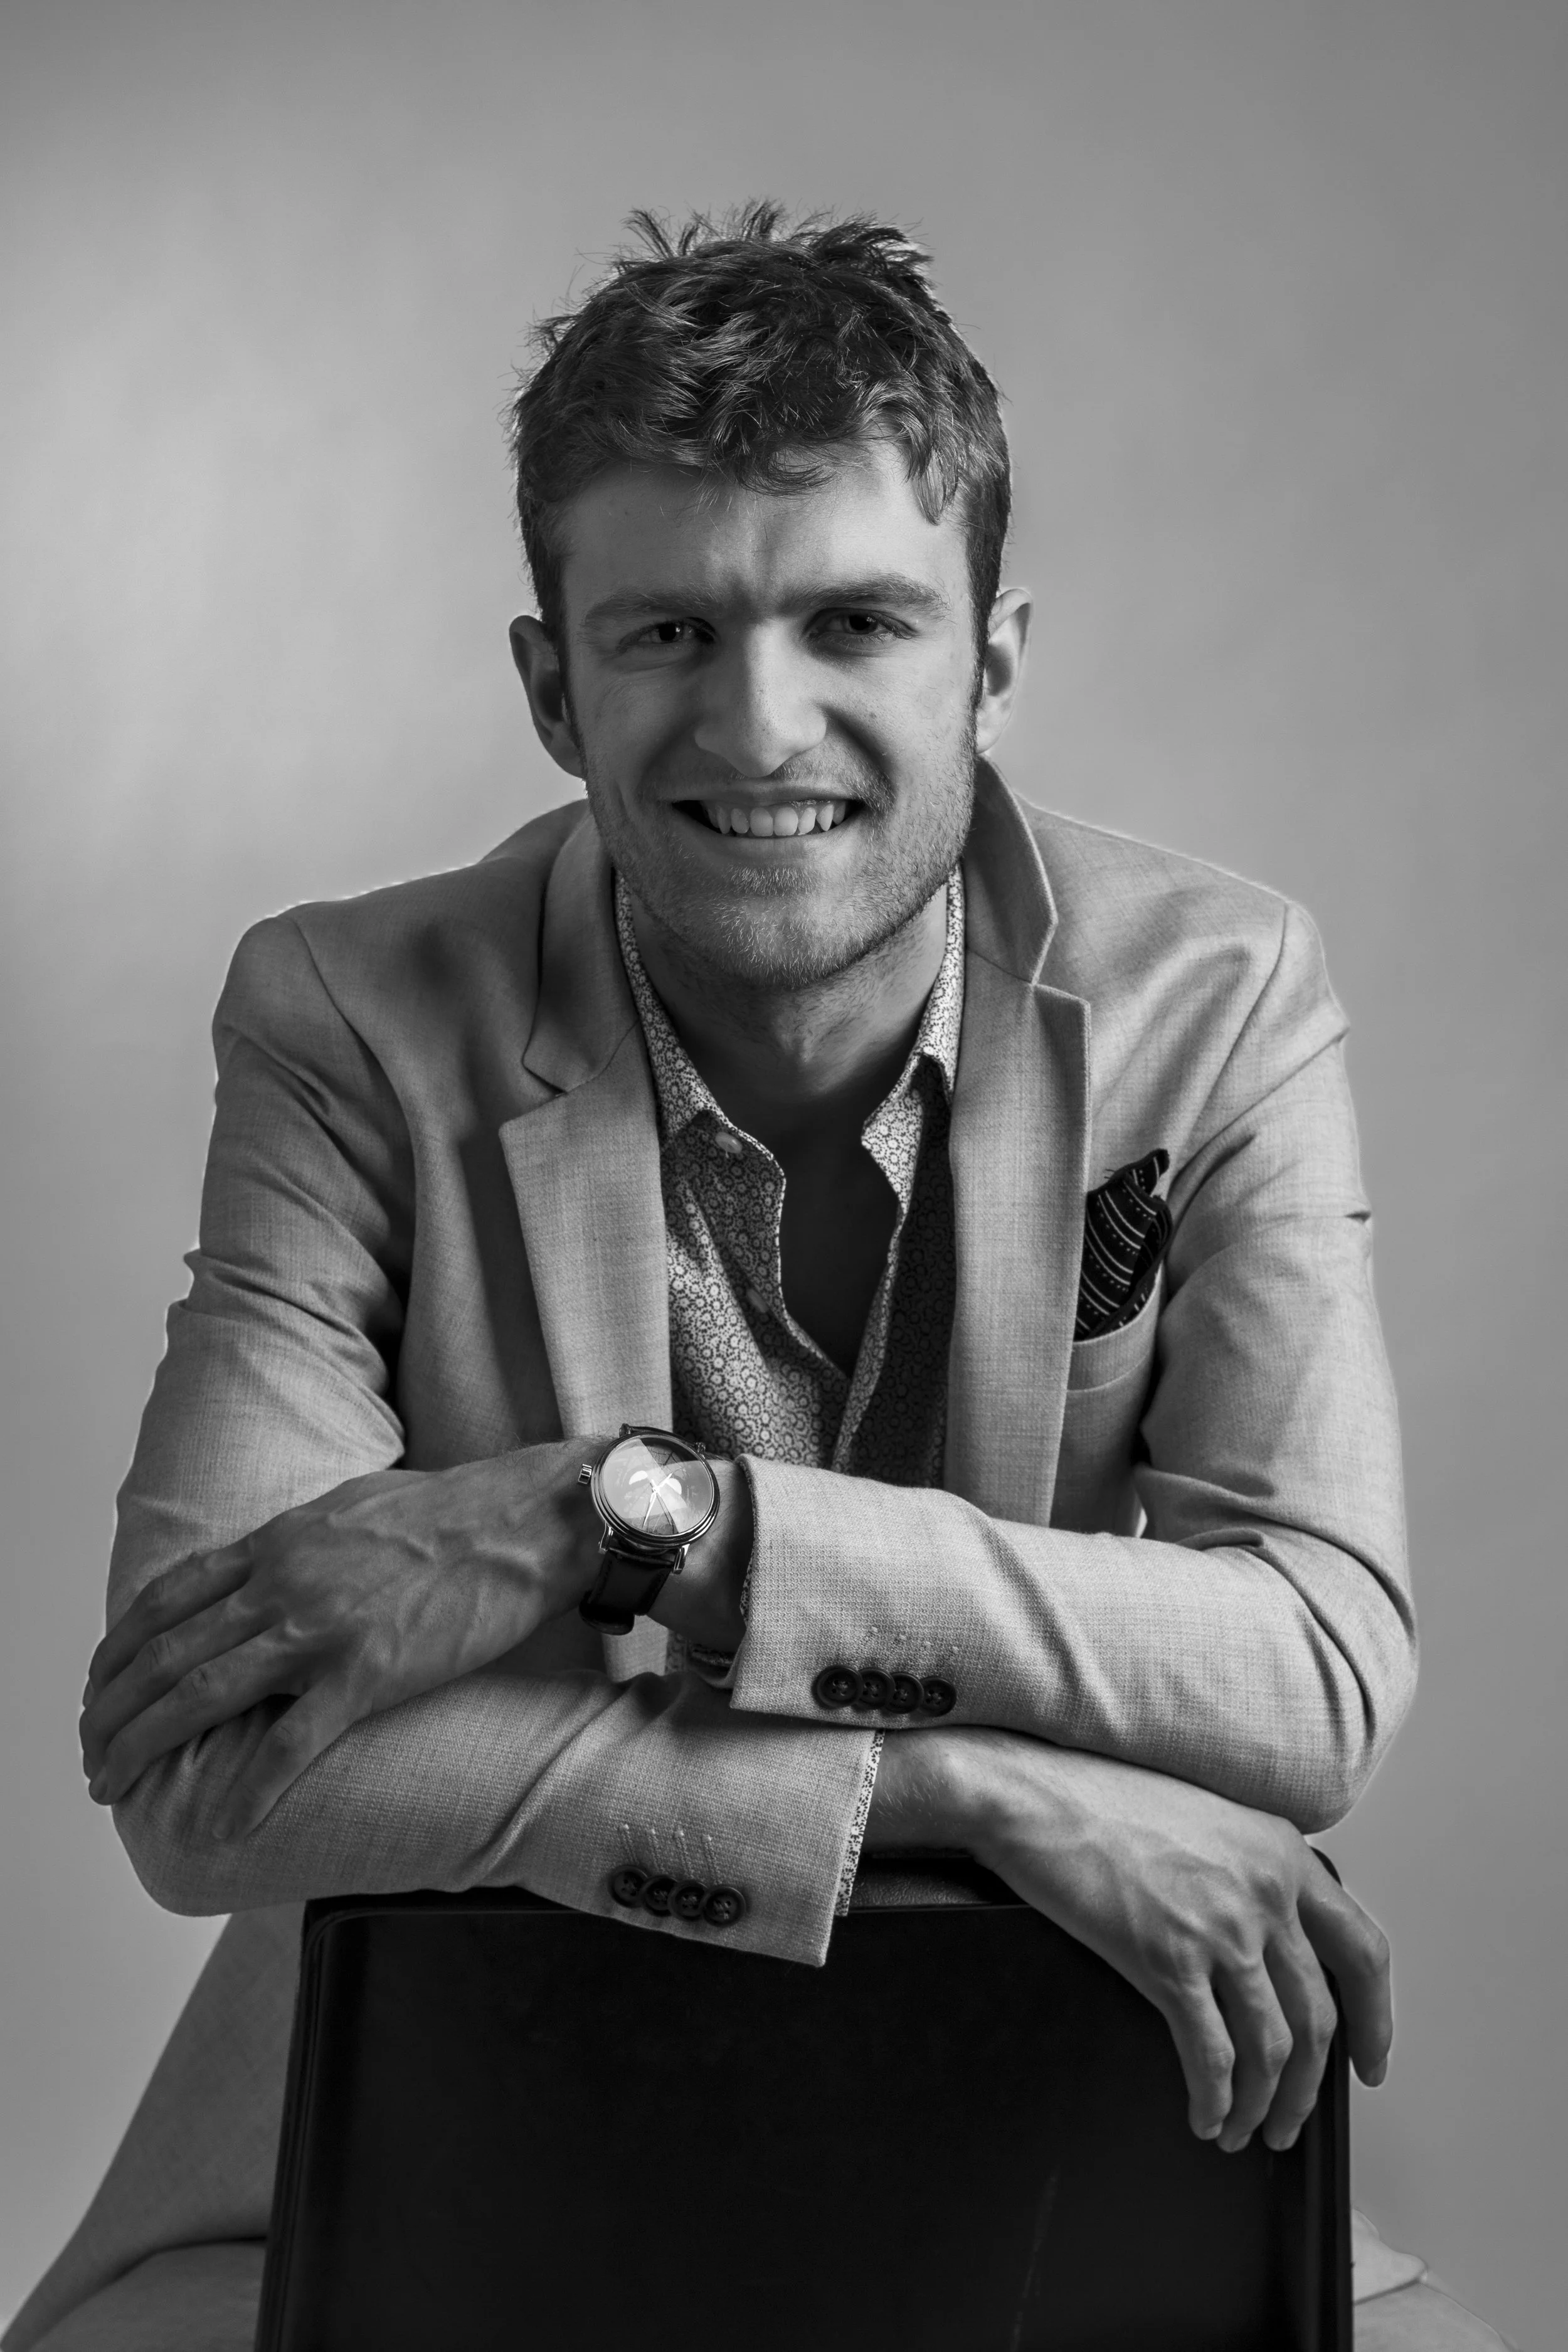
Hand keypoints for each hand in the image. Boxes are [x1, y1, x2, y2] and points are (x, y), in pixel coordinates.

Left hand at [79, 1441, 605, 1837]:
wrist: (523, 1519)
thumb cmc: (450, 1510)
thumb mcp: (349, 1506)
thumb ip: (297, 1541)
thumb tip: (265, 1566)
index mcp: (277, 1544)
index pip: (166, 1601)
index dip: (118, 1652)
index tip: (98, 1690)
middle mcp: (282, 1583)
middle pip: (167, 1655)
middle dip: (113, 1713)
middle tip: (92, 1756)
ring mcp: (321, 1630)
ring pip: (204, 1696)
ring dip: (146, 1747)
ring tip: (115, 1787)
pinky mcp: (369, 1673)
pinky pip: (292, 1743)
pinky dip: (248, 1789)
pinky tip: (222, 1827)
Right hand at [869, 1730, 1391, 2151]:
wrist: (1037, 1794)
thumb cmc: (1106, 1801)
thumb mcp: (1209, 1818)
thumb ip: (1252, 1871)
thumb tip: (1270, 1945)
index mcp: (1283, 1853)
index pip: (1362, 1951)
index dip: (1376, 2020)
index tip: (1370, 2066)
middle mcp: (1265, 1891)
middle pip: (1319, 2017)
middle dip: (1310, 2088)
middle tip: (1290, 2121)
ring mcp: (1220, 1927)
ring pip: (1272, 2047)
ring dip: (1263, 2104)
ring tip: (1243, 2130)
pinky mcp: (1166, 1958)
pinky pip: (1210, 2055)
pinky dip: (1215, 2099)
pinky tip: (1204, 2116)